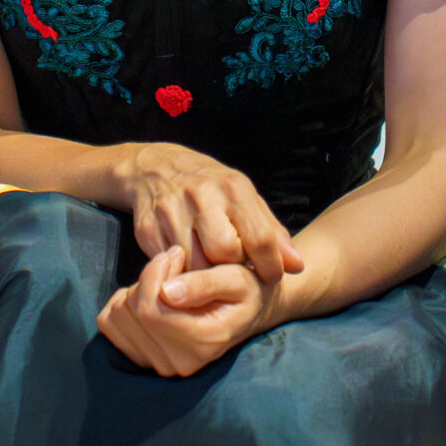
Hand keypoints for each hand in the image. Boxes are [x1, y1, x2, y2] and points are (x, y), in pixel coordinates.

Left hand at [95, 245, 281, 377]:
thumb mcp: (236, 278)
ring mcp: (160, 365)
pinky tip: (149, 296)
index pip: (151, 308)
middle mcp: (179, 363)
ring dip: (137, 289)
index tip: (176, 254)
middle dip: (148, 277)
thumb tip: (166, 292)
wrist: (249, 311)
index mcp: (202, 343)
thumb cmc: (245, 289)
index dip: (156, 272)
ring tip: (166, 282)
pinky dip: (122, 303)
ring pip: (119, 316)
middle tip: (175, 264)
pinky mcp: (144, 359)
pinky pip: (110, 325)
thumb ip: (204, 283)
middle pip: (133, 311)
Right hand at [122, 144, 305, 283]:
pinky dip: (182, 273)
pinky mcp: (147, 229)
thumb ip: (272, 232)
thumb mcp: (245, 198)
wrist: (155, 167)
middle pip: (225, 253)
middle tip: (234, 269)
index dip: (271, 265)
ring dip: (207, 276)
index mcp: (232, 188)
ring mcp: (171, 211)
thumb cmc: (211, 188)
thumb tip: (297, 265)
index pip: (259, 236)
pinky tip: (187, 265)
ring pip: (196, 265)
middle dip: (233, 268)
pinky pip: (170, 266)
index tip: (272, 277)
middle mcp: (201, 196)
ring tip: (211, 268)